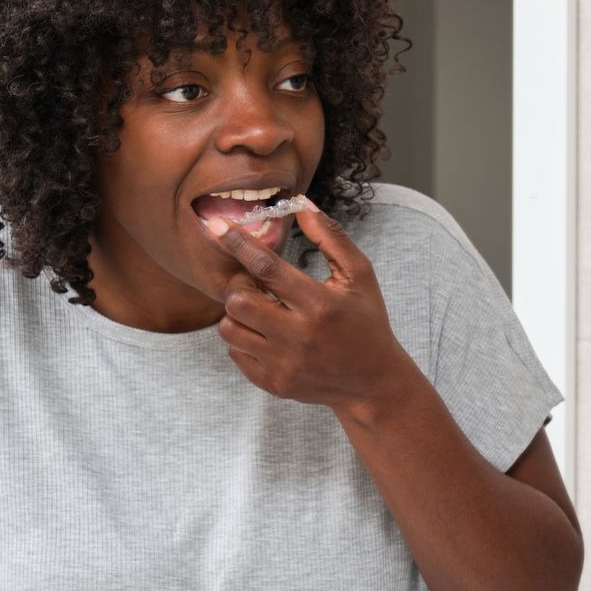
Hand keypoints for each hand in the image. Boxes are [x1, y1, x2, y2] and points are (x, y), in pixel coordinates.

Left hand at [205, 199, 418, 418]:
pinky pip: (236, 354)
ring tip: (261, 310)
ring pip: (230, 330)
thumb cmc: (366, 322)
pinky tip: (267, 335)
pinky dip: (245, 339)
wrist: (373, 382)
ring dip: (239, 314)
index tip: (217, 226)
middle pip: (239, 301)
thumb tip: (302, 206)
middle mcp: (299, 336)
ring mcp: (284, 364)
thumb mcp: (360, 276)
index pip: (267, 268)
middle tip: (255, 284)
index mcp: (320, 304)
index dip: (239, 243)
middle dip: (239, 286)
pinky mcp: (274, 384)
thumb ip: (331, 238)